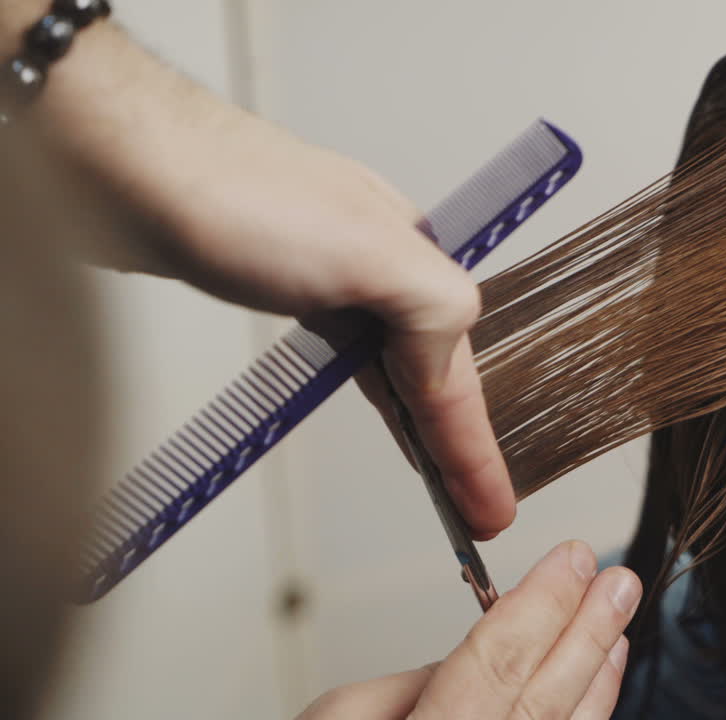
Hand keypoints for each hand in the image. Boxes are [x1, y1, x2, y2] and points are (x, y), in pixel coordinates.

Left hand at [29, 22, 515, 536]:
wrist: (125, 162)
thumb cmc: (235, 194)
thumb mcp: (366, 249)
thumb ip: (431, 305)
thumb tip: (449, 365)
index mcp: (413, 255)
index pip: (455, 373)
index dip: (473, 448)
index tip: (491, 511)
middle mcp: (380, 267)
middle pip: (435, 374)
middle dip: (461, 446)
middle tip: (479, 510)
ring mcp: (333, 278)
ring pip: (396, 368)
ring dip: (424, 426)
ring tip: (444, 481)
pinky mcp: (284, 288)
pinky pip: (350, 359)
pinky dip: (377, 396)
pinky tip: (384, 412)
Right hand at [297, 542, 641, 719]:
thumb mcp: (340, 717)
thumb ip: (412, 682)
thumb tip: (483, 647)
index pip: (495, 664)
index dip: (541, 605)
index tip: (571, 559)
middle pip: (542, 702)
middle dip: (586, 632)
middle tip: (616, 581)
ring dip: (594, 675)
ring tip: (613, 621)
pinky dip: (584, 717)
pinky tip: (597, 681)